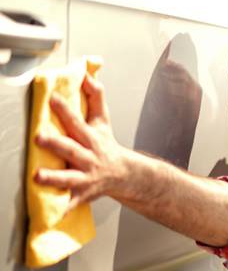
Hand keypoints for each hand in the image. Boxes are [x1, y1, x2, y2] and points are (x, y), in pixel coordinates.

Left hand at [34, 75, 131, 211]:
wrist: (124, 175)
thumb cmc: (106, 146)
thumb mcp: (103, 121)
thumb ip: (96, 98)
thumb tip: (88, 76)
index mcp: (92, 138)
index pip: (77, 121)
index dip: (65, 110)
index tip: (53, 99)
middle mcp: (89, 157)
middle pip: (72, 149)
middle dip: (56, 143)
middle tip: (39, 137)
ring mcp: (85, 176)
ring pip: (69, 177)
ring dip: (54, 177)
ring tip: (38, 176)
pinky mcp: (82, 194)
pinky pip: (71, 203)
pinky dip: (62, 210)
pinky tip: (52, 215)